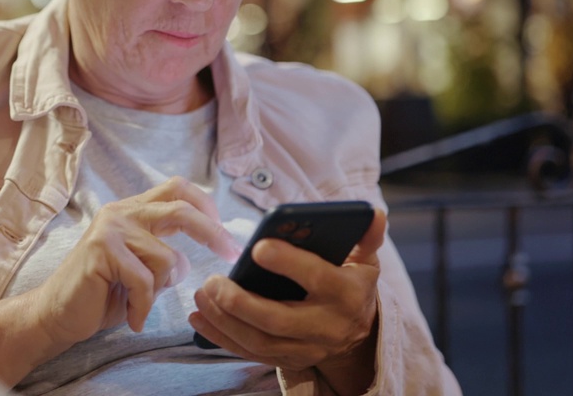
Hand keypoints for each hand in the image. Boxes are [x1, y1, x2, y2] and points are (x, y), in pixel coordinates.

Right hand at [35, 176, 241, 343]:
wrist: (57, 315)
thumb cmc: (102, 295)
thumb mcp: (142, 268)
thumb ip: (165, 253)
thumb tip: (209, 246)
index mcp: (132, 211)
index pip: (177, 189)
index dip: (206, 206)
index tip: (225, 234)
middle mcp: (121, 213)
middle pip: (181, 209)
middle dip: (212, 232)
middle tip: (229, 253)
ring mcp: (111, 229)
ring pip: (168, 259)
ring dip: (161, 290)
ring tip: (140, 304)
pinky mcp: (103, 250)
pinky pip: (146, 282)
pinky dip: (143, 307)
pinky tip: (132, 317)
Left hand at [189, 209, 386, 395]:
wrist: (360, 333)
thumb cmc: (352, 284)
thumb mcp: (365, 260)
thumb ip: (366, 236)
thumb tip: (374, 212)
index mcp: (347, 293)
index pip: (316, 277)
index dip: (288, 262)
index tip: (257, 246)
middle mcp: (328, 326)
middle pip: (279, 319)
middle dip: (241, 302)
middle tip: (212, 281)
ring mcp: (306, 348)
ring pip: (259, 340)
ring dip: (224, 321)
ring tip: (201, 296)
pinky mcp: (288, 360)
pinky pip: (250, 353)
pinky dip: (221, 339)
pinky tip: (198, 319)